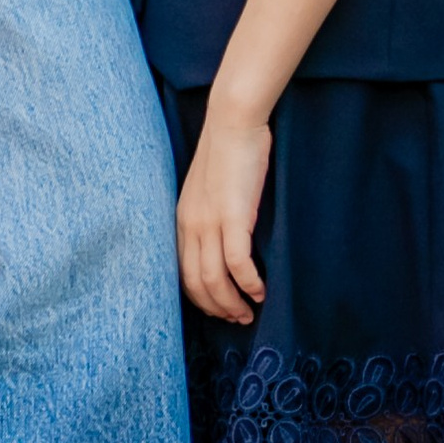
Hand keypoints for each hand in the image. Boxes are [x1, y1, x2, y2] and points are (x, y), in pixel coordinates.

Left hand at [177, 108, 270, 324]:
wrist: (233, 123)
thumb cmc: (228, 152)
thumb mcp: (209, 189)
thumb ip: (210, 214)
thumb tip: (225, 239)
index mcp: (182, 220)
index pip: (183, 273)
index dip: (201, 298)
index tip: (220, 309)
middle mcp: (190, 226)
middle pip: (197, 284)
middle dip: (217, 308)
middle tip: (239, 319)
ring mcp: (209, 223)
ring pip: (215, 280)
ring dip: (233, 303)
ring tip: (250, 311)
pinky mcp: (232, 217)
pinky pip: (237, 263)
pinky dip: (249, 283)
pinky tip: (261, 291)